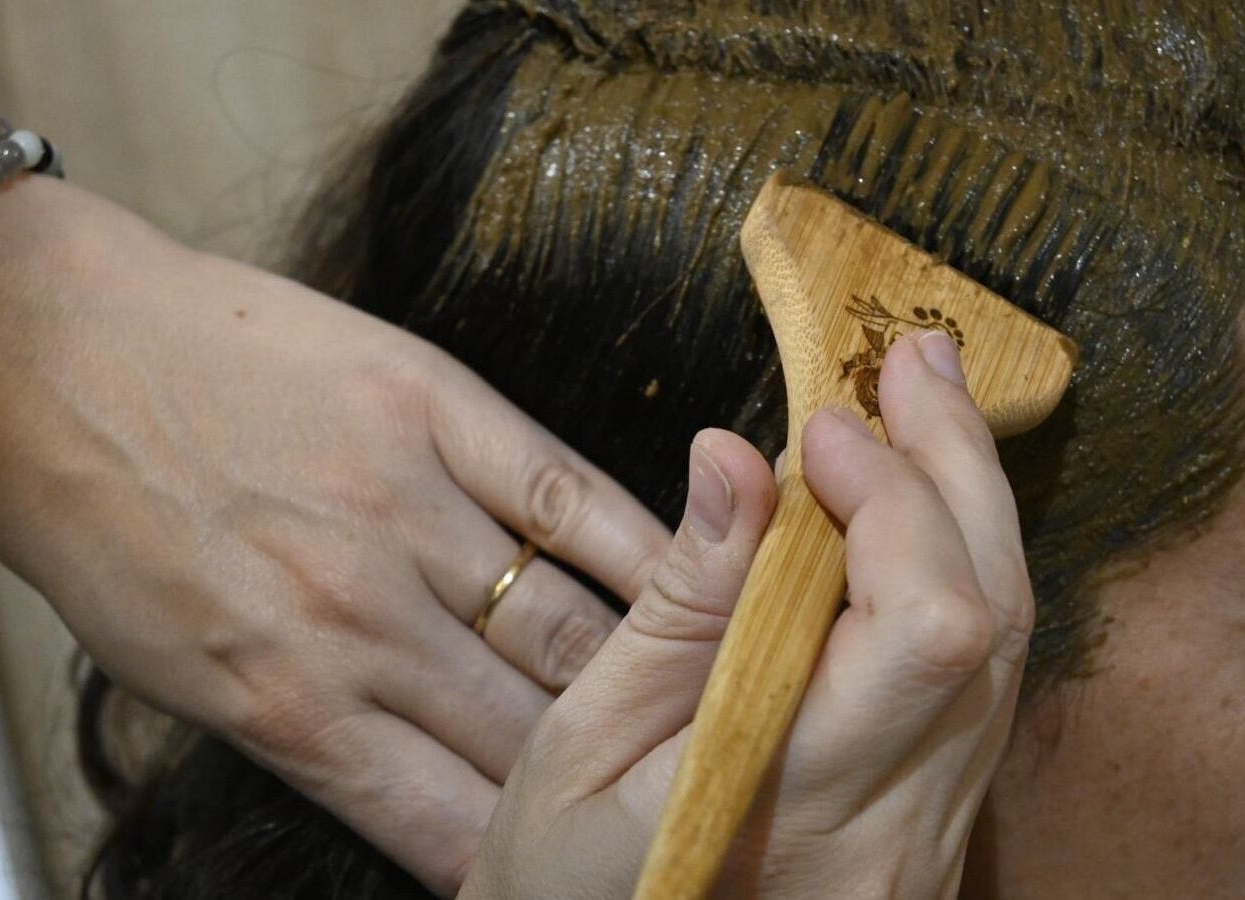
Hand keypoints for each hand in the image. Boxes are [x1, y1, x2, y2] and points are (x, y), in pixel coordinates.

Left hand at [0, 177, 668, 894]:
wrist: (54, 361)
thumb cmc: (110, 521)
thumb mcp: (181, 671)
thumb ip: (313, 734)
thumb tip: (424, 786)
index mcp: (286, 702)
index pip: (450, 817)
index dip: (529, 855)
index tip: (584, 863)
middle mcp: (359, 620)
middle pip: (533, 731)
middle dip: (611, 776)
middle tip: (669, 783)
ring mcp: (404, 508)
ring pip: (569, 625)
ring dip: (649, 673)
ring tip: (706, 696)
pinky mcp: (433, 409)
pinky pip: (565, 496)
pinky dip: (640, 545)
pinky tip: (693, 575)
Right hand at [461, 333, 1032, 897]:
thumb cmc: (558, 884)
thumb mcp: (582, 741)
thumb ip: (681, 605)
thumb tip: (736, 456)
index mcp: (790, 812)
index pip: (922, 629)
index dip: (894, 499)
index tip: (825, 426)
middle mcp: (890, 839)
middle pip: (990, 621)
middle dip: (956, 466)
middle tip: (912, 362)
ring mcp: (924, 845)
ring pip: (1003, 648)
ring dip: (967, 508)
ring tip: (920, 410)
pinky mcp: (928, 834)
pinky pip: (976, 683)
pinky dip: (953, 572)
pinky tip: (912, 512)